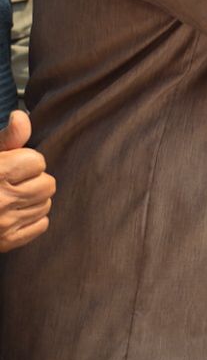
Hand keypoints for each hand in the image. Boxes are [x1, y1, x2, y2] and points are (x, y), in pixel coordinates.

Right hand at [0, 111, 52, 251]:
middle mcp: (0, 200)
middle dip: (33, 179)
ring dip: (33, 198)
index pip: (37, 161)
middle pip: (47, 184)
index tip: (10, 164)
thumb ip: (6, 138)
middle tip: (13, 181)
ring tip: (11, 196)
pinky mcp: (7, 242)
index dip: (24, 160)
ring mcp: (4, 224)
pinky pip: (41, 225)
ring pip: (45, 204)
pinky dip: (32, 218)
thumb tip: (22, 117)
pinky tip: (13, 212)